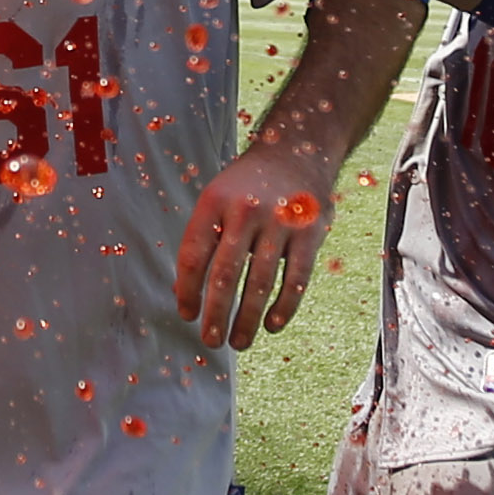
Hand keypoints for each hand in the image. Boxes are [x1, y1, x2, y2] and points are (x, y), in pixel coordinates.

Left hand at [173, 142, 338, 351]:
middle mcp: (246, 210)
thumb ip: (203, 239)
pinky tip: (271, 325)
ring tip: (238, 342)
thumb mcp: (217, 199)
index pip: (193, 253)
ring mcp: (280, 221)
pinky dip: (284, 306)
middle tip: (210, 341)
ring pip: (260, 281)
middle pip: (225, 273)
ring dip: (247, 318)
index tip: (187, 315)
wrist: (296, 153)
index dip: (187, 289)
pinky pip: (295, 278)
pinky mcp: (310, 233)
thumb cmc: (247, 187)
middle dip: (216, 313)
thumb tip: (183, 293)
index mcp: (214, 201)